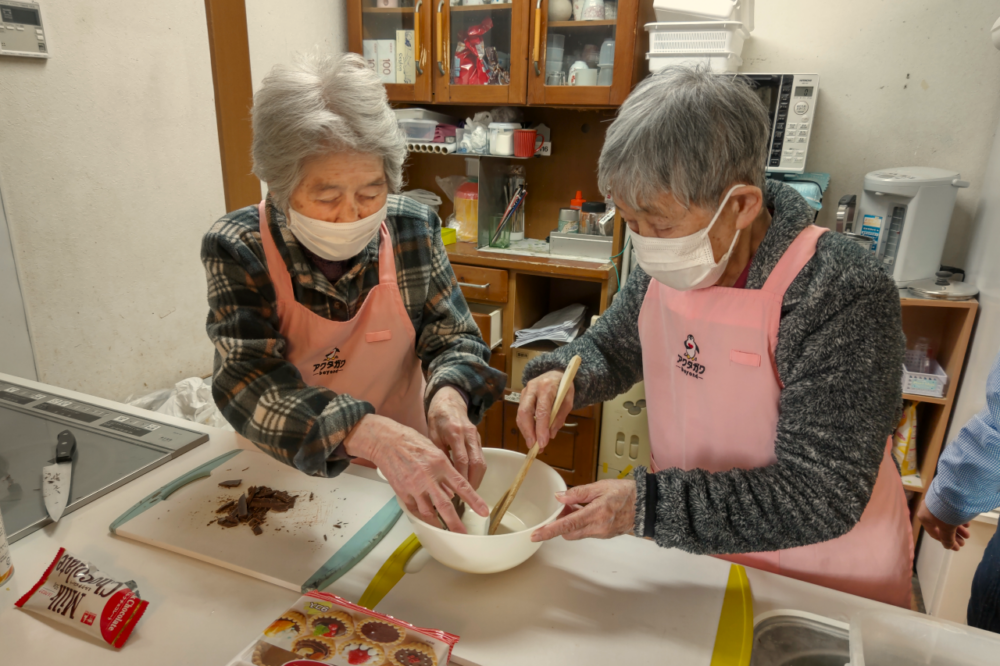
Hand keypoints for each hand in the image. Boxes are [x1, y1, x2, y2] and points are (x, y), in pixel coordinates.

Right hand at [344, 414, 487, 532]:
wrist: (386, 442)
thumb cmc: (411, 442)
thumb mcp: (435, 451)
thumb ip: (445, 470)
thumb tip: (451, 491)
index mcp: (440, 464)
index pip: (461, 485)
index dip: (474, 500)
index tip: (483, 511)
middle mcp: (428, 477)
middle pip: (445, 505)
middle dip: (455, 523)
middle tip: (463, 534)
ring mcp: (414, 486)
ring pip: (429, 512)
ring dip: (438, 524)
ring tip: (446, 532)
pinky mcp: (403, 492)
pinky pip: (415, 510)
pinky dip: (422, 517)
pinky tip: (428, 521)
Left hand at [427, 387, 485, 488]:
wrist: (449, 400)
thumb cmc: (438, 417)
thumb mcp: (432, 434)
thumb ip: (438, 452)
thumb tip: (440, 475)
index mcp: (455, 432)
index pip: (462, 459)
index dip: (461, 477)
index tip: (457, 491)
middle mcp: (469, 435)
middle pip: (477, 463)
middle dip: (473, 482)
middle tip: (465, 496)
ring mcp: (476, 436)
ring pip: (482, 462)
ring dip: (477, 478)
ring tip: (468, 492)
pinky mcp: (479, 439)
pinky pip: (481, 458)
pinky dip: (477, 471)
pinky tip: (470, 480)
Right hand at [516, 369, 574, 449]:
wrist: (555, 372)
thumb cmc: (563, 386)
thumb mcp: (568, 400)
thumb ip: (560, 416)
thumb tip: (551, 434)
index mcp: (546, 387)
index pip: (542, 411)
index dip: (541, 428)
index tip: (543, 442)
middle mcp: (532, 388)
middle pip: (524, 412)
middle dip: (528, 431)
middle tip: (533, 446)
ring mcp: (525, 391)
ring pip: (520, 414)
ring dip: (526, 431)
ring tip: (533, 444)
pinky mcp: (522, 396)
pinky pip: (521, 414)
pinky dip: (525, 426)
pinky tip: (531, 435)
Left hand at [531, 479, 635, 541]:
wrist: (646, 505)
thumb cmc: (627, 493)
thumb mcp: (601, 486)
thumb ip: (578, 493)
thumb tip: (560, 497)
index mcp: (596, 513)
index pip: (567, 525)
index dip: (549, 531)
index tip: (536, 534)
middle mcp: (598, 528)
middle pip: (569, 533)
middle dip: (561, 523)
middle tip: (565, 506)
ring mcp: (602, 533)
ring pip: (577, 533)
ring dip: (572, 522)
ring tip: (577, 506)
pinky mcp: (604, 535)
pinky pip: (586, 532)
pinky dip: (582, 523)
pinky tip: (587, 511)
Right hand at [916, 499, 970, 550]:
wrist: (950, 491)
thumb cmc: (945, 513)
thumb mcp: (947, 528)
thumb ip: (947, 539)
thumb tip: (947, 547)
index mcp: (924, 518)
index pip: (934, 533)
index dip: (945, 542)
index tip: (956, 547)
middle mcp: (928, 510)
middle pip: (942, 527)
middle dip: (954, 536)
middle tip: (964, 542)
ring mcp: (936, 503)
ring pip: (947, 519)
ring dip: (958, 528)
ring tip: (968, 534)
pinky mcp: (944, 498)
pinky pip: (950, 511)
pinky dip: (958, 518)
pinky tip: (966, 523)